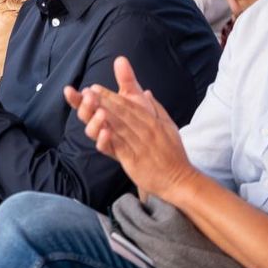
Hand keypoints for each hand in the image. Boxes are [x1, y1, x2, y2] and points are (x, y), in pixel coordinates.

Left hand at [68, 57, 198, 200]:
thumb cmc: (173, 153)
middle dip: (104, 101)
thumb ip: (156, 108)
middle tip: (87, 92)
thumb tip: (147, 92)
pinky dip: (110, 139)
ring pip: (120, 127)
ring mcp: (140, 146)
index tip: (95, 88)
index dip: (111, 95)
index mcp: (153, 122)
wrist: (180, 180)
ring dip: (103, 115)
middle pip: (122, 113)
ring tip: (90, 105)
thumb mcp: (169, 126)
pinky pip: (121, 147)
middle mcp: (146, 131)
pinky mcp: (135, 161)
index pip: (129, 105)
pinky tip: (100, 130)